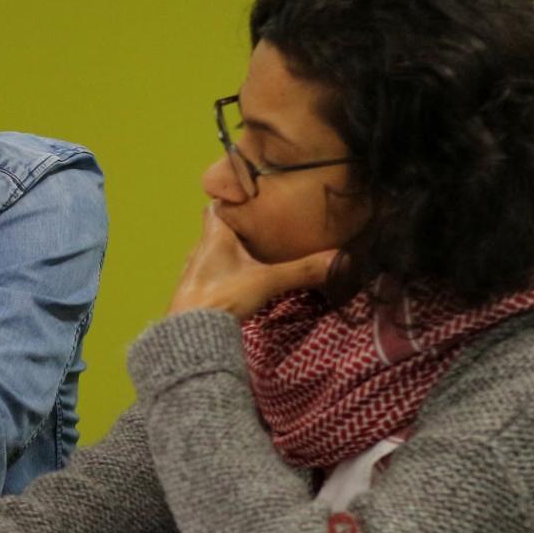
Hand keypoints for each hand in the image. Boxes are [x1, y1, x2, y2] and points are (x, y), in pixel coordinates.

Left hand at [168, 205, 335, 318]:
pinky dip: (226, 272)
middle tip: (262, 225)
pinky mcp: (195, 294)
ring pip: (213, 253)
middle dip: (237, 227)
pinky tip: (241, 280)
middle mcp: (200, 250)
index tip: (248, 197)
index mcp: (213, 237)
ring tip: (256, 251)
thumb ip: (303, 269)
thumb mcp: (267, 281)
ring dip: (231, 252)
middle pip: (216, 230)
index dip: (229, 200)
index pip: (214, 207)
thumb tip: (341, 258)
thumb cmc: (223, 298)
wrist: (192, 335)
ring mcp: (195, 273)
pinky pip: (212, 274)